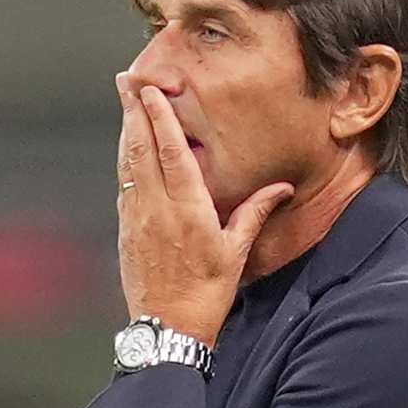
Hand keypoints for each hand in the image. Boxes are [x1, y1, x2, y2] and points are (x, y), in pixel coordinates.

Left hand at [116, 74, 292, 347]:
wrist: (167, 329)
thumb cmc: (207, 293)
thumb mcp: (237, 252)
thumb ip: (255, 213)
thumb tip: (282, 189)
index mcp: (187, 209)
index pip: (170, 151)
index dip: (159, 116)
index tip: (151, 89)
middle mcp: (156, 208)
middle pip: (141, 147)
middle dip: (133, 110)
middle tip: (127, 78)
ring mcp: (136, 217)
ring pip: (128, 162)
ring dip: (127, 129)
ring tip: (126, 101)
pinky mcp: (126, 230)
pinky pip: (125, 183)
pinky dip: (126, 158)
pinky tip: (128, 146)